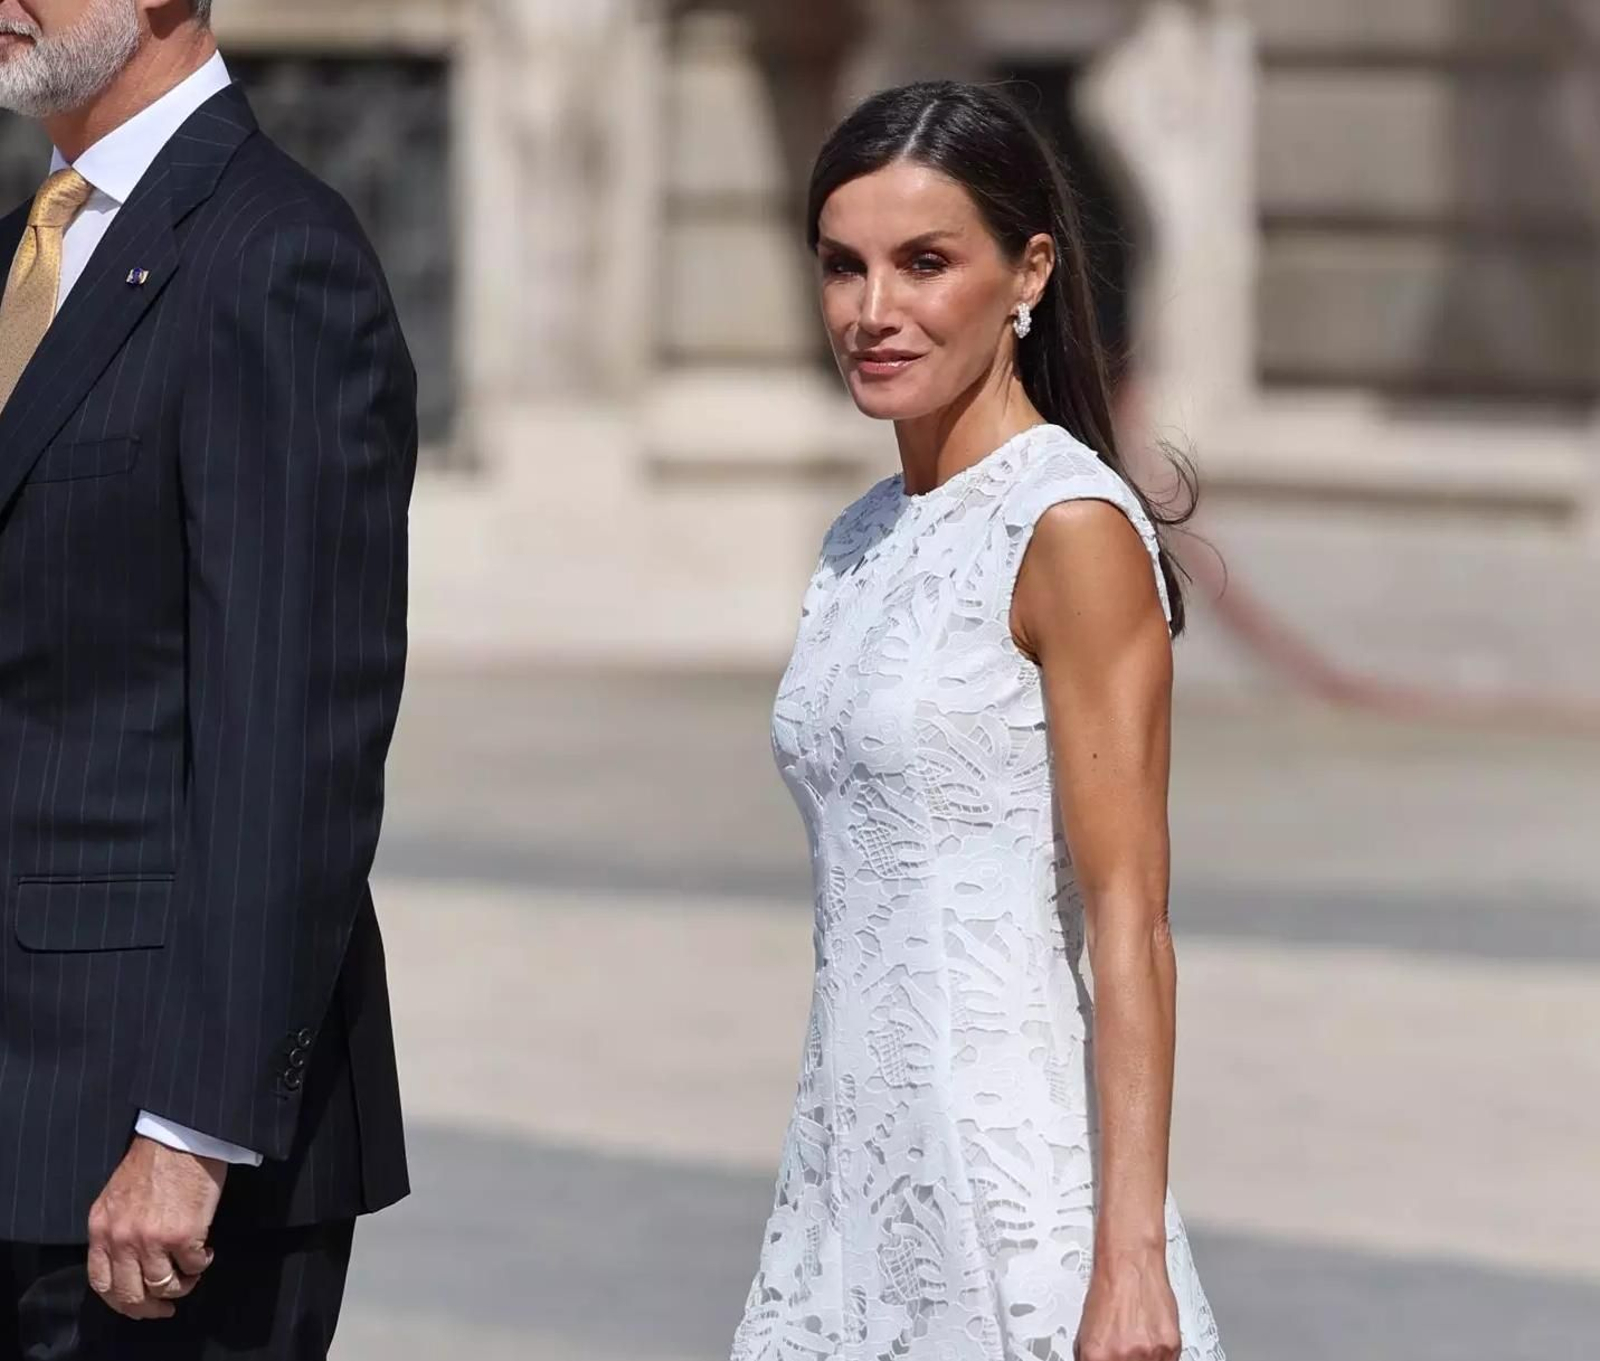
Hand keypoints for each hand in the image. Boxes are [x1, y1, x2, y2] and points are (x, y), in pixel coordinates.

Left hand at [87, 1135, 225, 1319]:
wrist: (181, 1136)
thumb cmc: (155, 1160)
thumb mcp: (117, 1197)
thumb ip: (116, 1229)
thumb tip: (129, 1261)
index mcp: (101, 1228)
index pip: (102, 1283)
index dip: (122, 1302)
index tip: (139, 1305)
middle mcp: (121, 1239)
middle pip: (131, 1295)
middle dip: (151, 1307)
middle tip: (167, 1306)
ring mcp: (151, 1240)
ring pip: (164, 1287)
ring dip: (181, 1285)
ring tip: (192, 1271)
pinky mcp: (182, 1236)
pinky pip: (193, 1267)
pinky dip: (201, 1265)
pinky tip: (205, 1251)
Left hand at [1074, 1245, 1181, 1360]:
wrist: (1128, 1262)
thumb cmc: (1108, 1290)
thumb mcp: (1087, 1332)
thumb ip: (1094, 1357)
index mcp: (1097, 1356)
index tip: (1111, 1357)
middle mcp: (1122, 1357)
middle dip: (1125, 1358)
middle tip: (1126, 1346)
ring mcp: (1148, 1353)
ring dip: (1145, 1357)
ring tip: (1137, 1338)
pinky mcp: (1171, 1346)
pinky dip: (1160, 1353)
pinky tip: (1150, 1335)